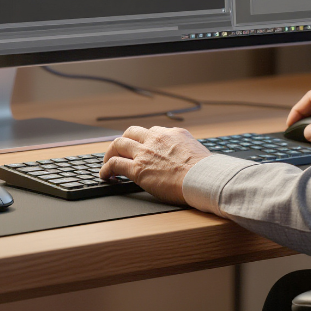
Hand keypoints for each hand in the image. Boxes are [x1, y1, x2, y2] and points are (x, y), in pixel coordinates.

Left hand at [98, 125, 212, 204]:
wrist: (203, 178)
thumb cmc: (205, 170)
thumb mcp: (197, 148)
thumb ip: (186, 147)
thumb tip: (186, 151)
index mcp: (172, 133)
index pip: (152, 132)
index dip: (144, 140)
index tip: (142, 148)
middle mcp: (156, 138)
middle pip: (132, 132)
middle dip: (124, 140)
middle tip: (120, 150)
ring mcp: (145, 152)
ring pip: (119, 143)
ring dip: (110, 152)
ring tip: (107, 161)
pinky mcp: (137, 169)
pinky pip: (114, 164)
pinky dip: (106, 168)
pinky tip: (105, 174)